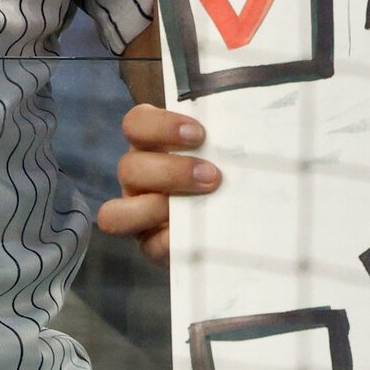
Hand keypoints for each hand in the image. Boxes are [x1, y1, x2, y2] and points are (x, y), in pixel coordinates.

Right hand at [96, 102, 219, 265]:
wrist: (235, 221)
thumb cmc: (226, 173)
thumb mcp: (224, 153)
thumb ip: (225, 143)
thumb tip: (252, 132)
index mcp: (151, 145)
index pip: (136, 123)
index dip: (161, 126)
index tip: (199, 134)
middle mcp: (138, 177)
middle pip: (129, 167)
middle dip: (171, 171)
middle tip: (212, 176)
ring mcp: (137, 213)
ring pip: (116, 211)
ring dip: (156, 207)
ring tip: (195, 207)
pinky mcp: (149, 245)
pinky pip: (146, 245)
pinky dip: (168, 241)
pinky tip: (194, 237)